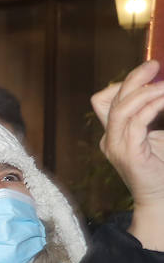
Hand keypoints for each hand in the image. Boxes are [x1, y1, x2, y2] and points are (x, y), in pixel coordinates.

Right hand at [95, 62, 163, 207]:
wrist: (160, 197)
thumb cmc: (161, 167)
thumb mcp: (154, 134)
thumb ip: (152, 114)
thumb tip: (161, 89)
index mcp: (113, 134)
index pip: (104, 101)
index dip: (122, 83)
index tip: (149, 72)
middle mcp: (109, 139)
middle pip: (111, 100)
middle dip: (134, 79)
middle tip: (155, 65)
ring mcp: (115, 147)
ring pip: (121, 109)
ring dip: (146, 92)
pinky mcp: (128, 154)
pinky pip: (136, 122)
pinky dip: (151, 107)